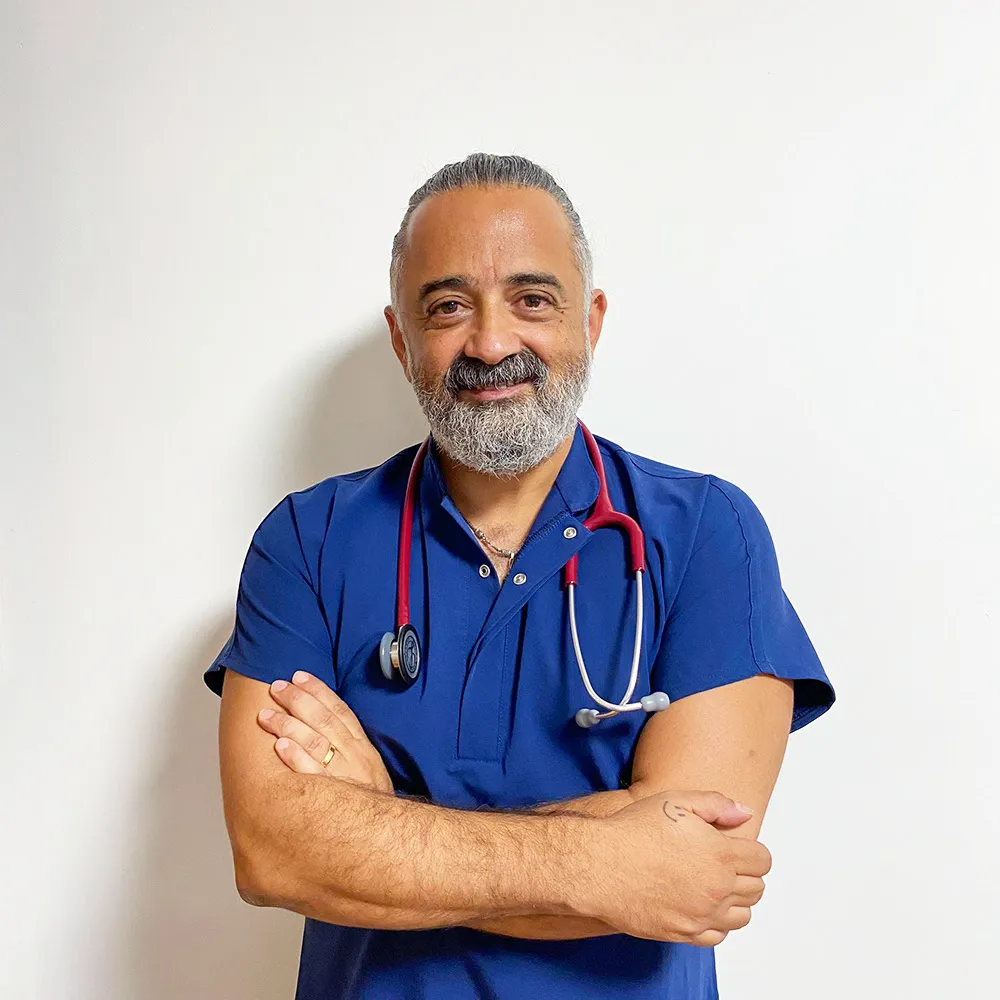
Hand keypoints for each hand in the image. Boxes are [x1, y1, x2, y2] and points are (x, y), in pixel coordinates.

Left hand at [256, 670, 393, 793]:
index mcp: (362, 748)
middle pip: (324, 721)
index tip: (299, 676)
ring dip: (288, 726)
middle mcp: (355, 758)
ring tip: (266, 716)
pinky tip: (280, 747)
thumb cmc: (371, 803)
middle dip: (297, 701)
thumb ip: (349, 748)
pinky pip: (313, 775)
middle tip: (277, 688)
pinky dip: (296, 758)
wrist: (388, 839)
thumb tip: (323, 724)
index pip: (340, 711)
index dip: (319, 691)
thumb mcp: (368, 770)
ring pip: (315, 742)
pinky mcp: (334, 800)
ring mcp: (344, 777)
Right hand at [579, 791, 770, 944]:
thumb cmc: (634, 831)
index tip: (738, 848)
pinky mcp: (683, 933)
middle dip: (747, 875)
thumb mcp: (676, 801)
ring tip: (714, 885)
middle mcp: (717, 889)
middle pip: (757, 889)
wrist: (600, 865)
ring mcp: (701, 915)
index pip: (763, 860)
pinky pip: (717, 936)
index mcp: (721, 855)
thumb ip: (717, 804)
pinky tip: (701, 905)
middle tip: (725, 864)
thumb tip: (744, 812)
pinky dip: (716, 923)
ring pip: (742, 917)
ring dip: (735, 900)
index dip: (753, 851)